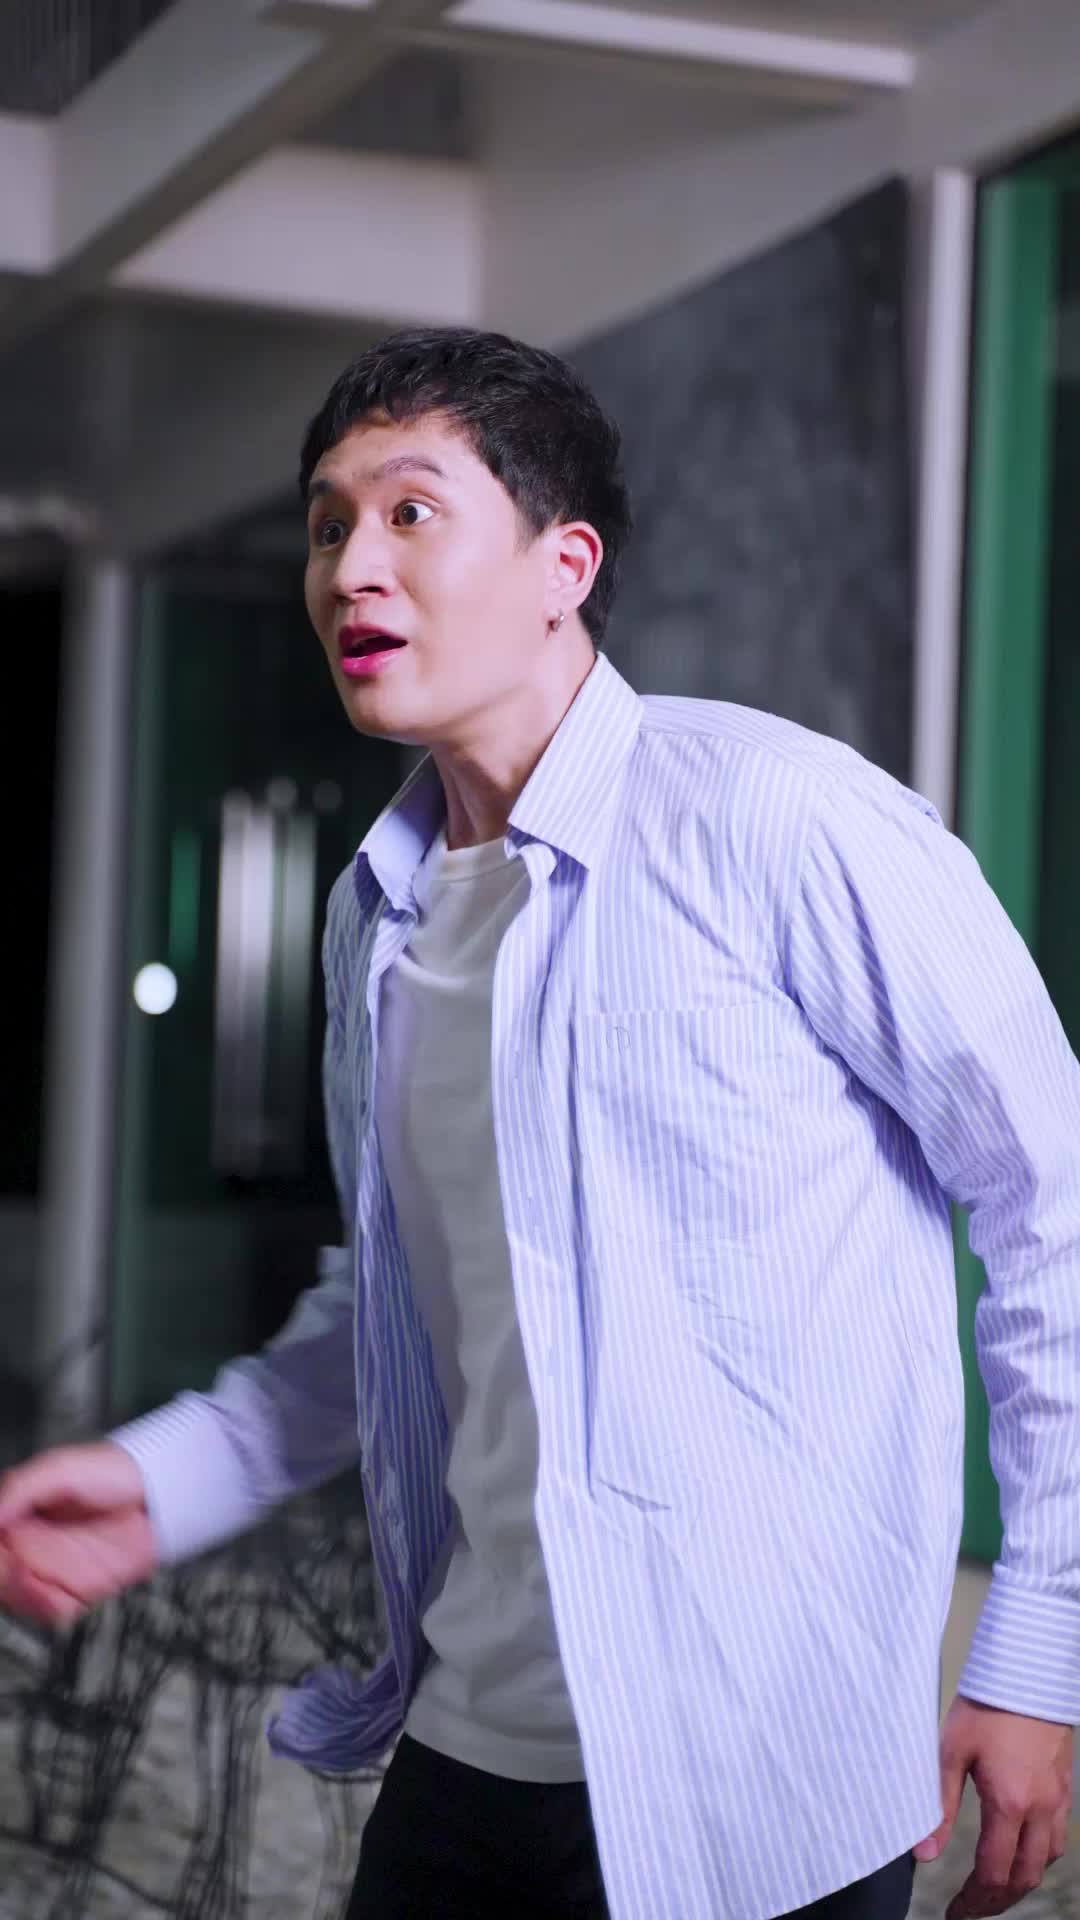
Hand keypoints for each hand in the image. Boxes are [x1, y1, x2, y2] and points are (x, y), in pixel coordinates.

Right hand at [0, 1442, 156, 1625]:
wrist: (160, 1496)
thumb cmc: (114, 1472)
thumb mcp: (61, 1469)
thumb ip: (22, 1489)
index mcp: (20, 1512)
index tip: (4, 1552)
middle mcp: (33, 1542)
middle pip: (1, 1574)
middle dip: (5, 1579)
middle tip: (16, 1572)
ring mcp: (53, 1566)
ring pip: (17, 1596)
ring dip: (22, 1597)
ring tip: (37, 1586)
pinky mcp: (76, 1587)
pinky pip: (50, 1611)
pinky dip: (47, 1610)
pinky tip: (55, 1599)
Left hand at [913, 1695, 1073, 1916]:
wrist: (1026, 1669)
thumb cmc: (986, 1704)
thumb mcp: (950, 1751)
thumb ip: (937, 1804)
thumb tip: (923, 1853)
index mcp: (1009, 1804)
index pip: (994, 1873)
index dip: (974, 1900)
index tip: (955, 1911)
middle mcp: (1040, 1808)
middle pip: (1025, 1878)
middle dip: (997, 1901)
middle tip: (972, 1909)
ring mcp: (1056, 1798)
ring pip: (1046, 1861)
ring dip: (1021, 1882)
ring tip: (994, 1888)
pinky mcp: (1062, 1785)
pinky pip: (1057, 1837)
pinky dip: (1038, 1857)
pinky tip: (1021, 1851)